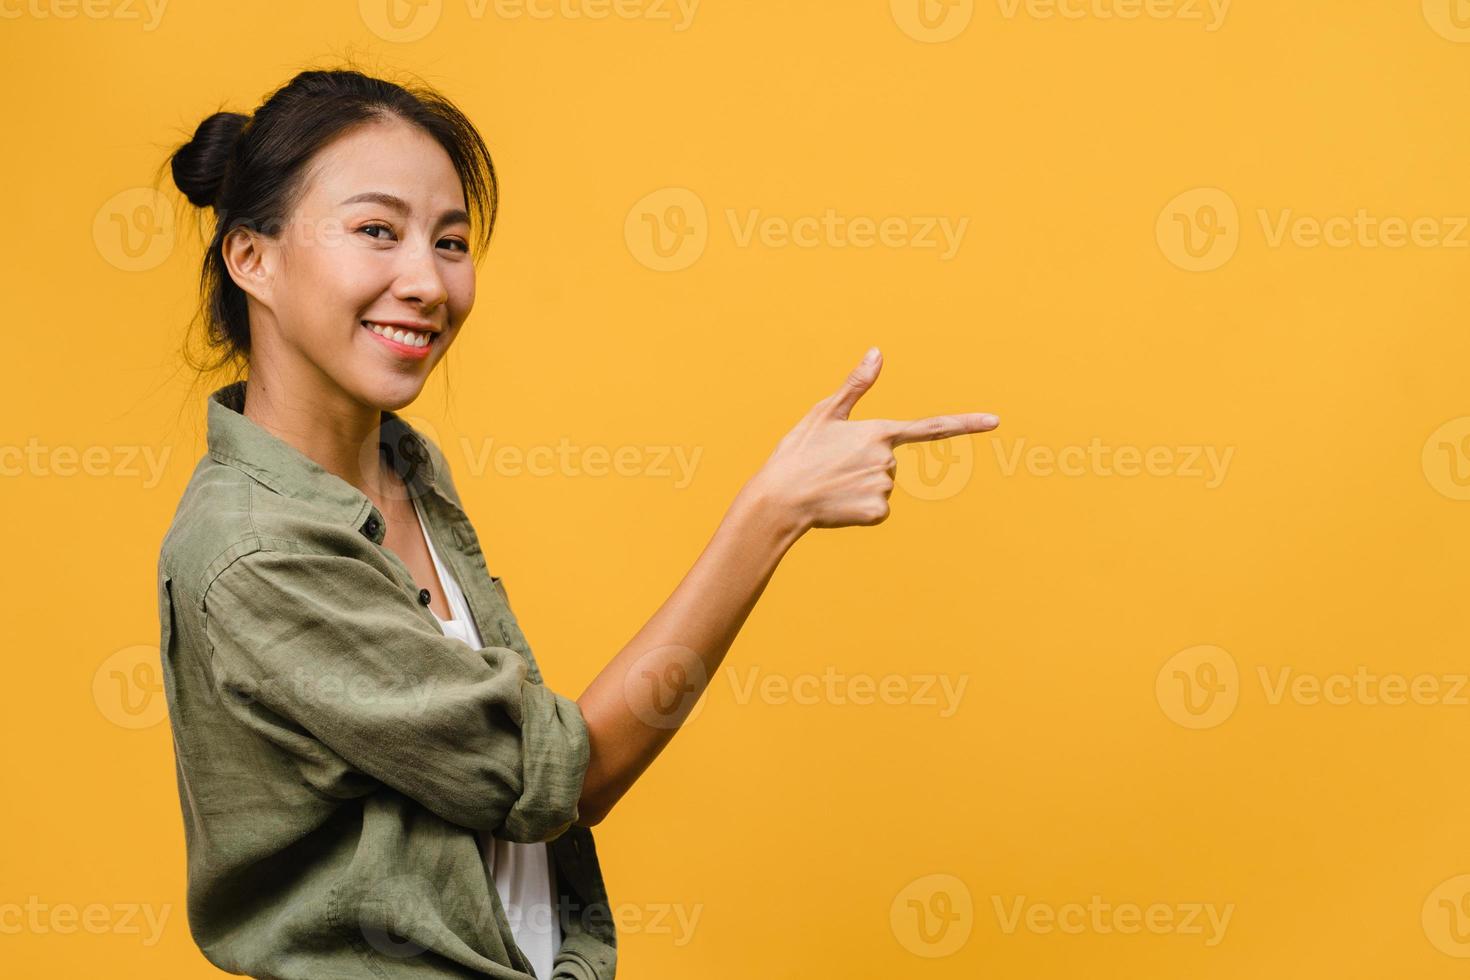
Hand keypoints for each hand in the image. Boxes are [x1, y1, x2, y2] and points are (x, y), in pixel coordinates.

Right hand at [748, 347, 999, 531]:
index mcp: (879, 431)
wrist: (779, 499)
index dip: (966, 424)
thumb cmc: (798, 453)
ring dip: (859, 487)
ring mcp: (885, 486)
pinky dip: (858, 510)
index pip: (931, 427)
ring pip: (882, 486)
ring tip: (831, 486)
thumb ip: (856, 386)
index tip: (996, 421)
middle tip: (832, 467)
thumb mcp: (824, 414)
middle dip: (864, 465)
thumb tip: (878, 352)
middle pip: (888, 463)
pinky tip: (838, 505)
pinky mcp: (878, 512)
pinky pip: (877, 510)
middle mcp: (888, 459)